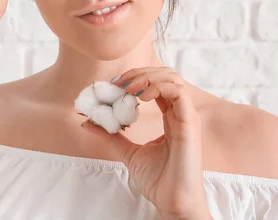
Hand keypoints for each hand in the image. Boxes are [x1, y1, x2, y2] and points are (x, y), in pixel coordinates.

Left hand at [80, 67, 211, 218]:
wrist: (172, 202)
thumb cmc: (159, 180)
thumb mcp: (128, 152)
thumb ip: (111, 135)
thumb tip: (88, 122)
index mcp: (171, 117)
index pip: (157, 85)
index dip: (136, 79)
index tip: (113, 86)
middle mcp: (181, 113)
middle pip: (165, 76)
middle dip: (140, 73)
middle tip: (118, 83)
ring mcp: (187, 116)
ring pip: (173, 78)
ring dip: (147, 77)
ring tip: (128, 88)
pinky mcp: (189, 123)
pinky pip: (178, 92)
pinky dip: (158, 87)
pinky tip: (140, 96)